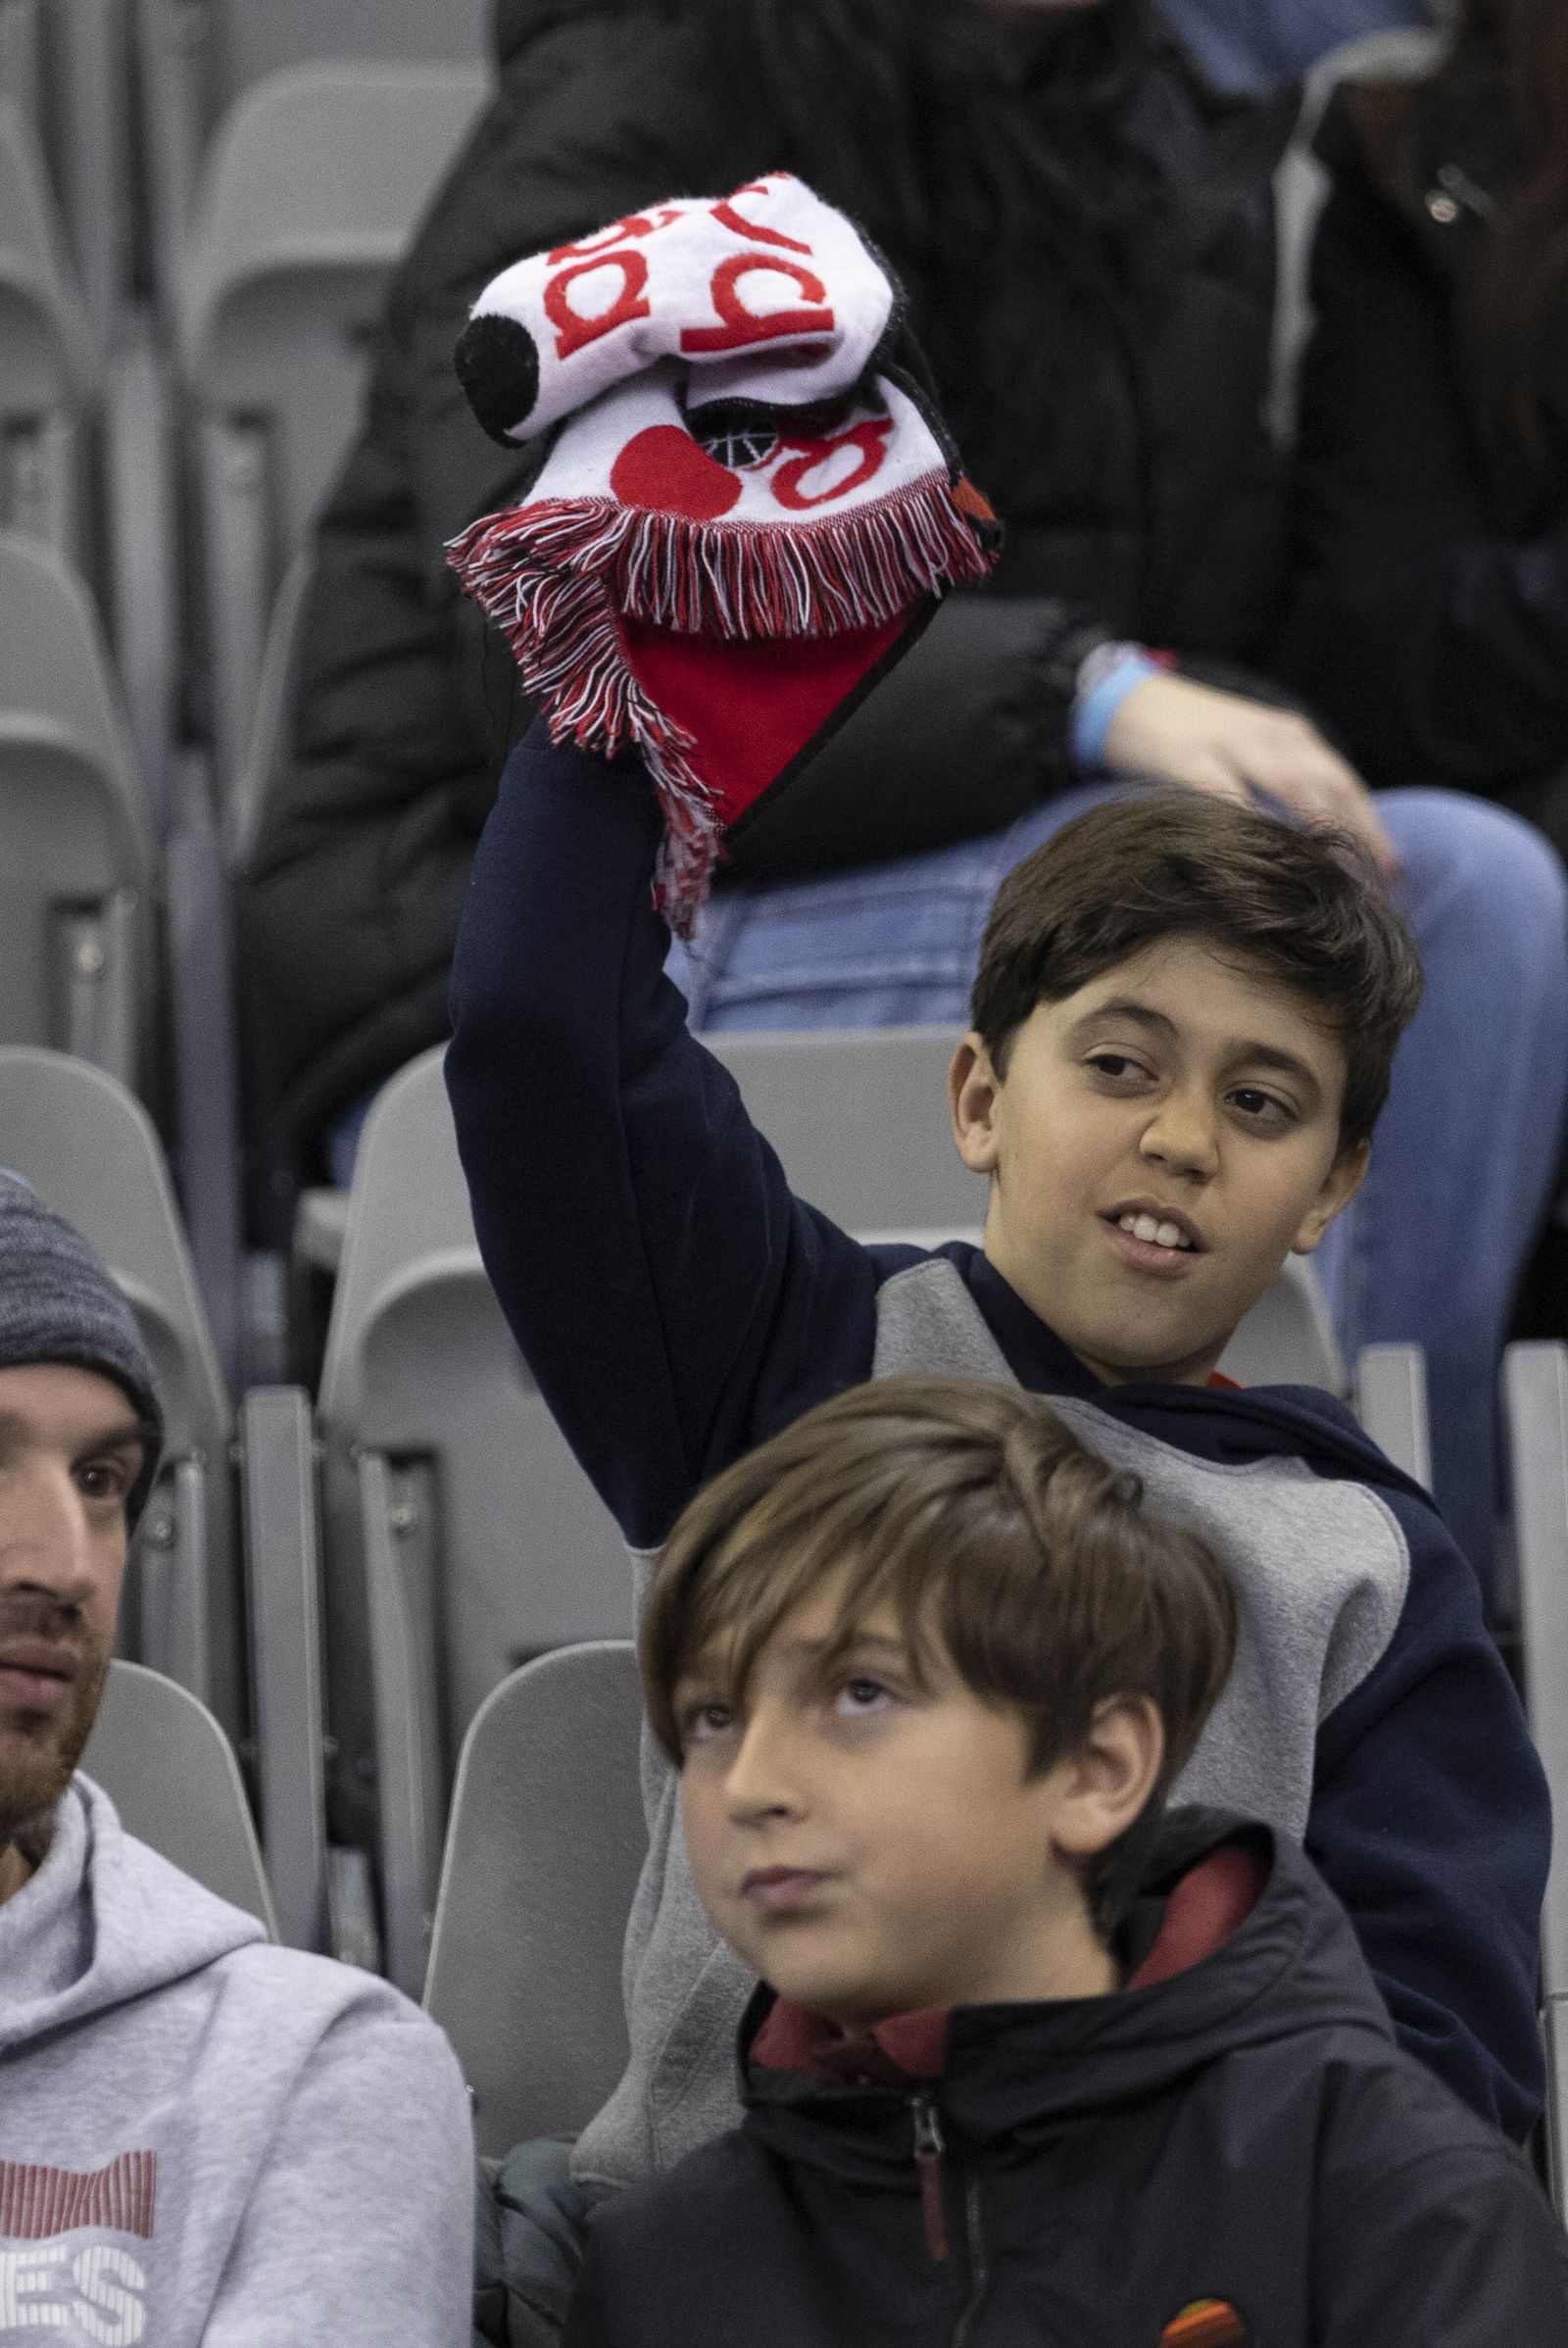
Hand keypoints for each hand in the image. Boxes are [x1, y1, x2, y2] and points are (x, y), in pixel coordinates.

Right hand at [1101, 672, 1397, 874]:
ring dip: (1319, 830)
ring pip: (1291, 786)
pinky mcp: (1189, 756)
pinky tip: (1265, 854)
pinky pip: (1227, 792)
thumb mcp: (1249, 751)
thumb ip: (1283, 785)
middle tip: (1376, 885)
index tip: (1394, 873)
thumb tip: (1320, 845)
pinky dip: (1251, 822)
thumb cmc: (1190, 739)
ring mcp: (1232, 743)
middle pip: (1330, 786)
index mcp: (1292, 736)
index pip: (1344, 783)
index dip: (1372, 828)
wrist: (1126, 699)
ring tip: (1338, 875)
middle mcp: (1272, 736)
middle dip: (1358, 834)